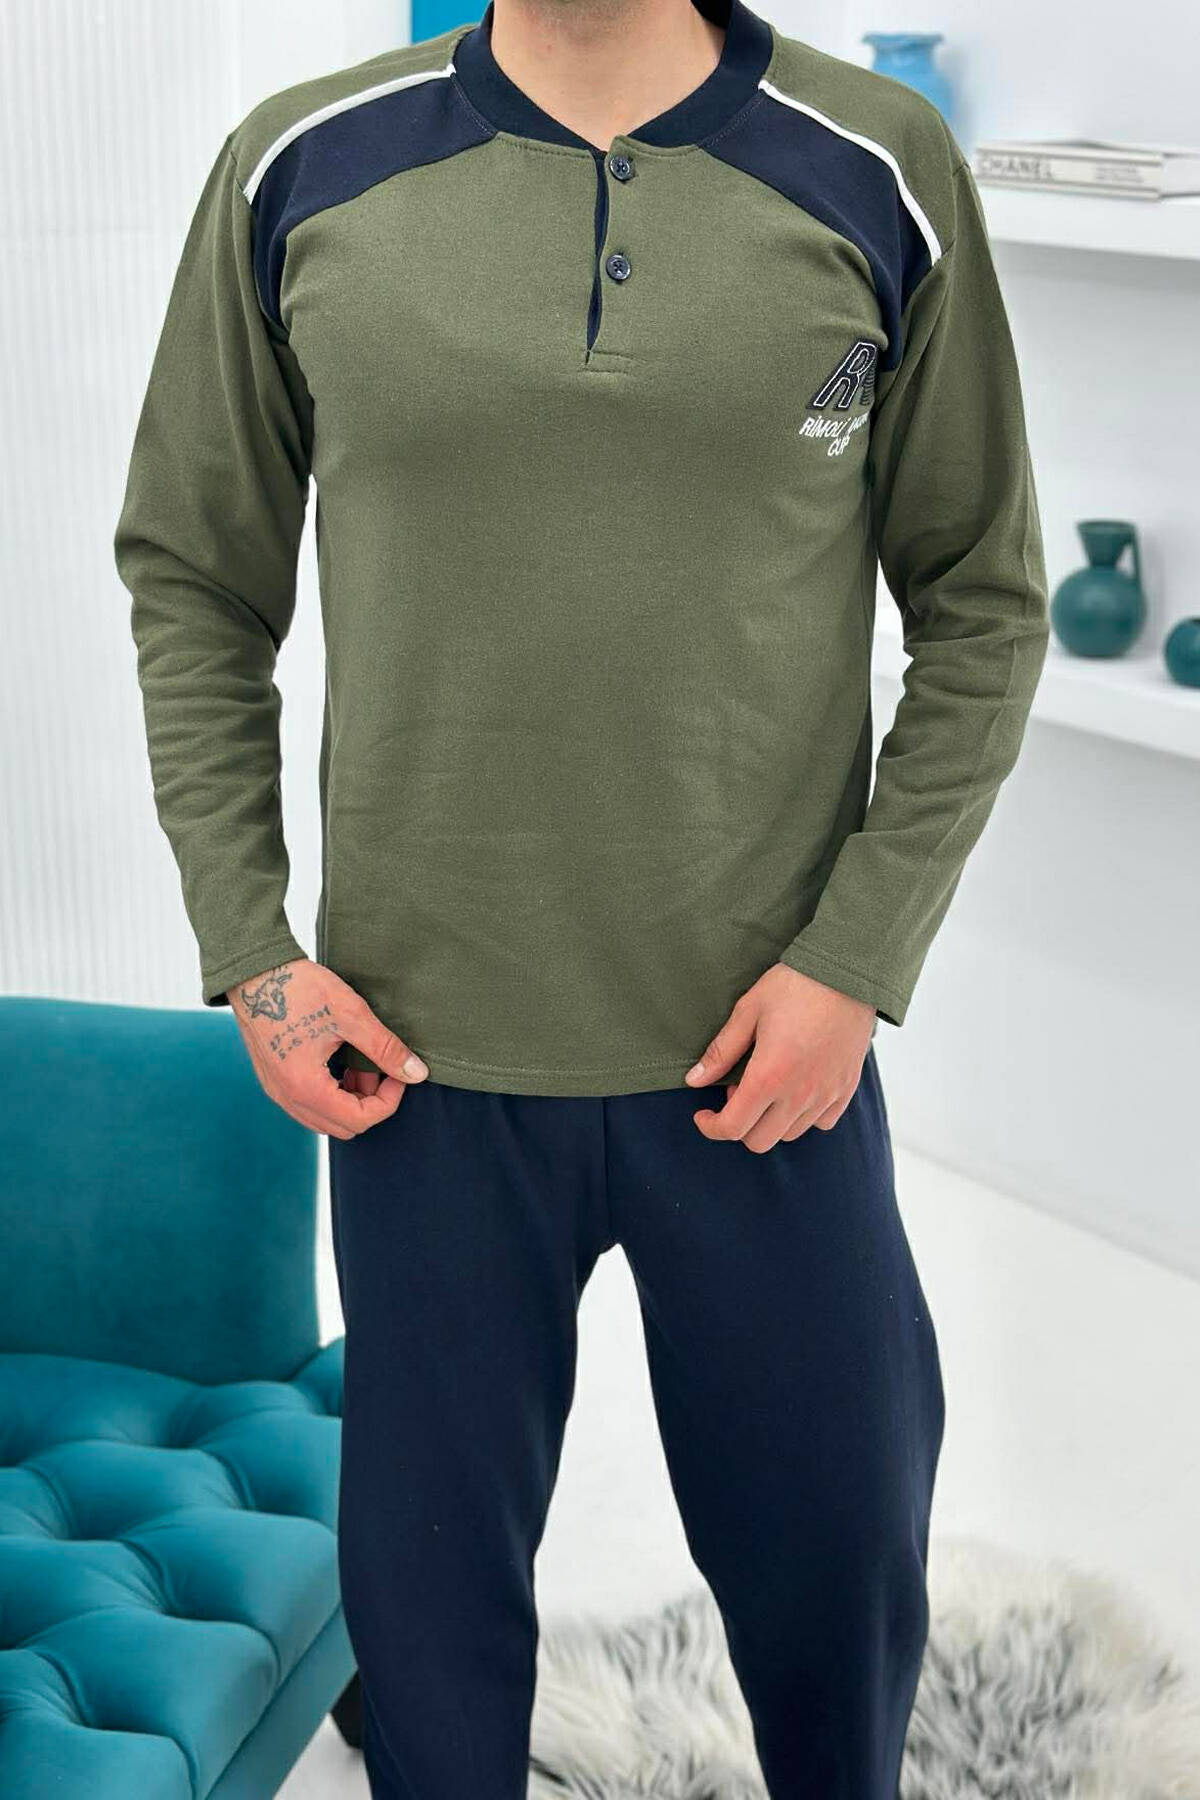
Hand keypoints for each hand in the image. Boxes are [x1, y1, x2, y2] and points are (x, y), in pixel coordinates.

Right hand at [228, 957, 427, 1137]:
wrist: (254, 972)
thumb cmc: (298, 988)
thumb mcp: (351, 1015)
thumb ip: (385, 1048)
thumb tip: (416, 1073)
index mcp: (305, 1086)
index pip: (359, 1120)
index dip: (388, 1100)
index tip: (398, 1073)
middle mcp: (287, 1097)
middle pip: (343, 1127)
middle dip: (371, 1103)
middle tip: (381, 1070)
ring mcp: (277, 1091)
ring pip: (325, 1118)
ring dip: (351, 1099)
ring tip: (362, 1063)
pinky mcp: (274, 1081)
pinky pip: (309, 1104)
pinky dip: (332, 1093)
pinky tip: (342, 1062)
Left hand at [684, 963, 875, 1152]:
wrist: (847, 973)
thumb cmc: (795, 985)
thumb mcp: (748, 1011)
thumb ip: (721, 1052)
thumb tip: (695, 1081)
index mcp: (769, 1077)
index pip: (733, 1127)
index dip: (711, 1127)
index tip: (704, 1114)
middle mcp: (799, 1094)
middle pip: (760, 1141)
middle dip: (739, 1125)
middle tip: (738, 1091)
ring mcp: (826, 1095)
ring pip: (790, 1134)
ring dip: (770, 1120)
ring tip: (769, 1085)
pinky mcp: (846, 1089)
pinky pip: (822, 1123)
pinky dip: (803, 1116)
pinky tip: (796, 1088)